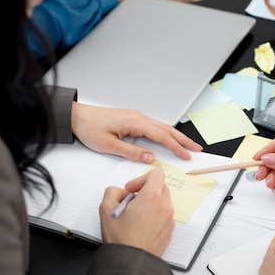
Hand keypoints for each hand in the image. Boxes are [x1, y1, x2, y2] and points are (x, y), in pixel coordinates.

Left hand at [71, 102, 201, 162]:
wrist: (77, 117)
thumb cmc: (90, 128)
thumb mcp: (109, 145)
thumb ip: (131, 152)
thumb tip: (150, 158)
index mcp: (135, 122)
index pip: (161, 136)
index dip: (176, 146)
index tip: (186, 155)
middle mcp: (138, 117)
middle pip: (166, 129)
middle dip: (183, 140)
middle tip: (196, 148)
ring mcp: (136, 116)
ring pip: (161, 127)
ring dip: (175, 136)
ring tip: (187, 144)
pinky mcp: (132, 119)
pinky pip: (154, 126)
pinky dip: (165, 133)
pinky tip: (168, 138)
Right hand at [99, 169, 173, 255]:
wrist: (132, 263)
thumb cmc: (122, 240)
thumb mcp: (106, 209)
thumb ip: (112, 192)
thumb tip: (120, 192)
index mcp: (152, 198)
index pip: (156, 174)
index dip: (140, 179)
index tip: (131, 190)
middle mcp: (164, 207)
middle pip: (160, 186)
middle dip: (145, 190)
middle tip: (131, 202)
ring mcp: (169, 219)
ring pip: (162, 201)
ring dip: (150, 203)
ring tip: (134, 216)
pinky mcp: (169, 230)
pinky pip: (164, 215)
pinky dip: (154, 215)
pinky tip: (140, 226)